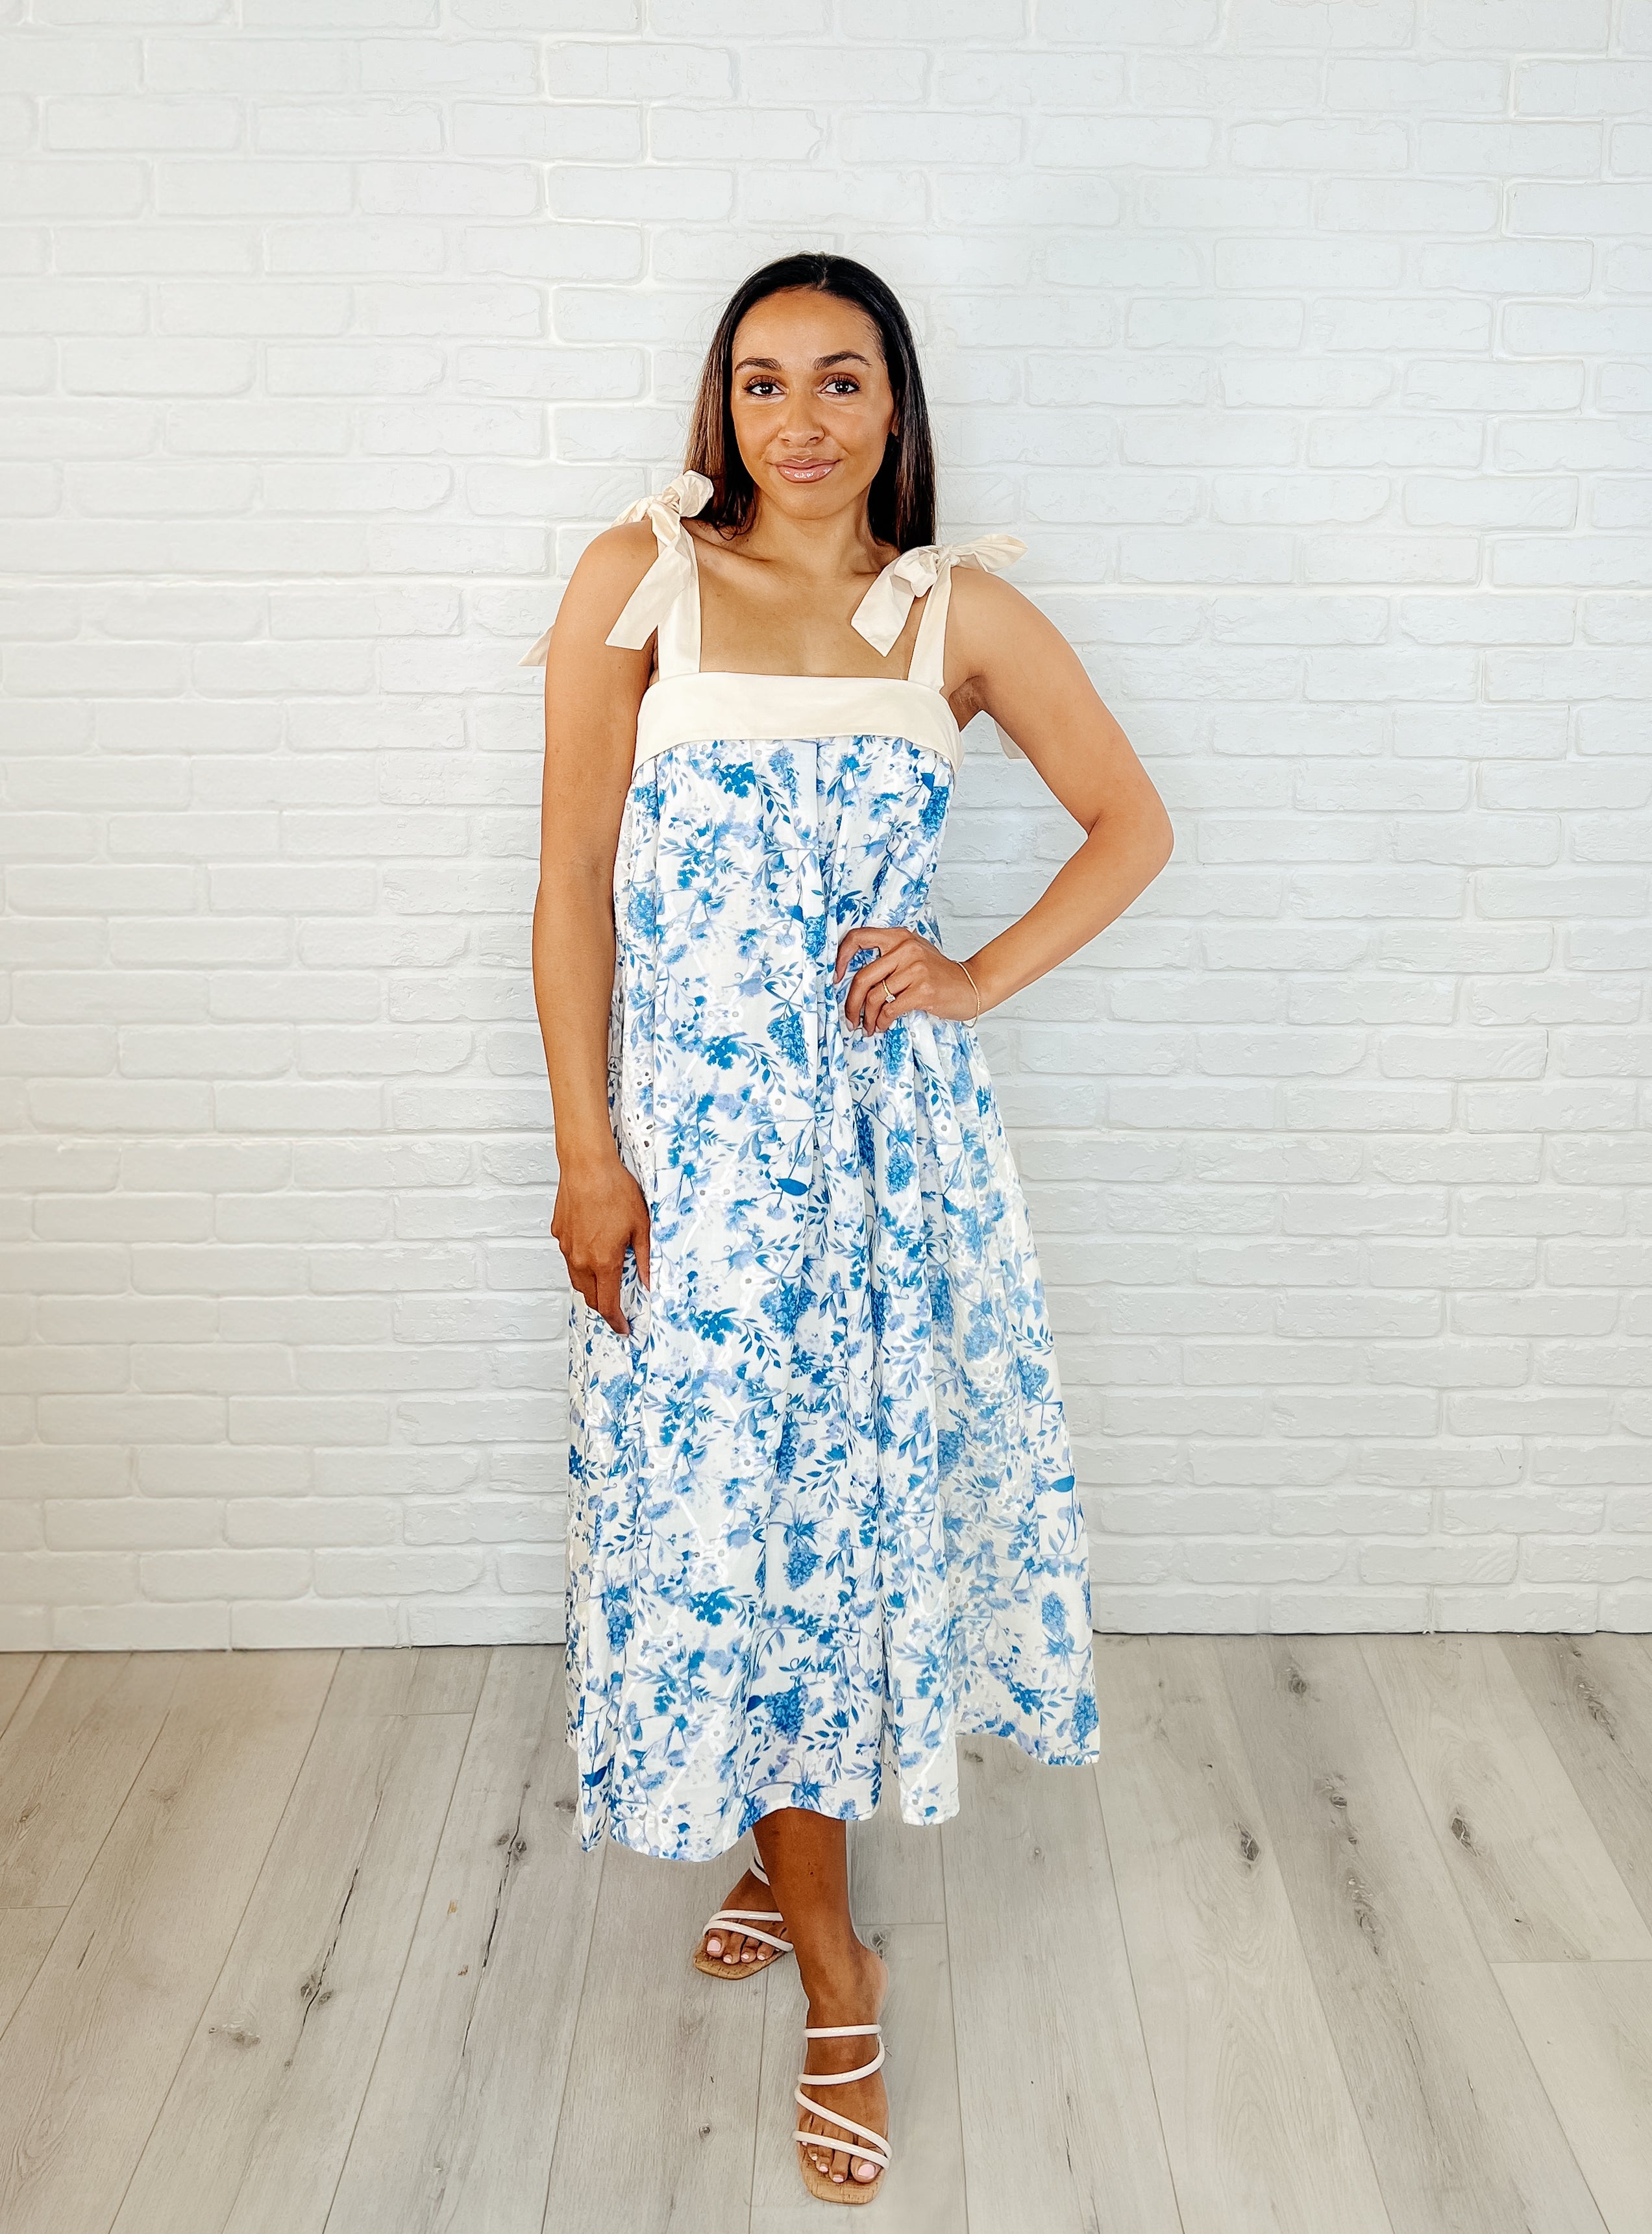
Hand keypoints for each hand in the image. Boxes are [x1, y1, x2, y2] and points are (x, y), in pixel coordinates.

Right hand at [550, 1156, 650, 1335]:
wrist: (587, 1165)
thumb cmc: (615, 1190)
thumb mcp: (641, 1226)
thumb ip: (644, 1258)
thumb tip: (649, 1282)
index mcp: (604, 1261)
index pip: (608, 1304)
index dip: (616, 1320)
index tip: (622, 1327)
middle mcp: (581, 1259)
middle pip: (590, 1296)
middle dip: (603, 1306)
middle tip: (617, 1305)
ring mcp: (567, 1247)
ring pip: (576, 1278)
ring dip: (590, 1286)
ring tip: (605, 1279)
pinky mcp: (559, 1233)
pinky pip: (570, 1256)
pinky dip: (581, 1261)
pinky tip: (593, 1246)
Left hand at [834, 924, 981, 1033]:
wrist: (971, 985)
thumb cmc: (939, 973)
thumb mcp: (914, 954)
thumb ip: (888, 958)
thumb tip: (853, 978)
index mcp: (899, 937)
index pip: (858, 938)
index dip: (841, 958)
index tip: (836, 978)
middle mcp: (906, 949)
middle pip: (862, 977)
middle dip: (851, 1003)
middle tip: (849, 1018)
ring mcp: (915, 969)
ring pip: (874, 997)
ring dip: (866, 1018)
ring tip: (866, 1027)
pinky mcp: (923, 990)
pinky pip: (890, 1009)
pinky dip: (881, 1022)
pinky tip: (882, 1027)